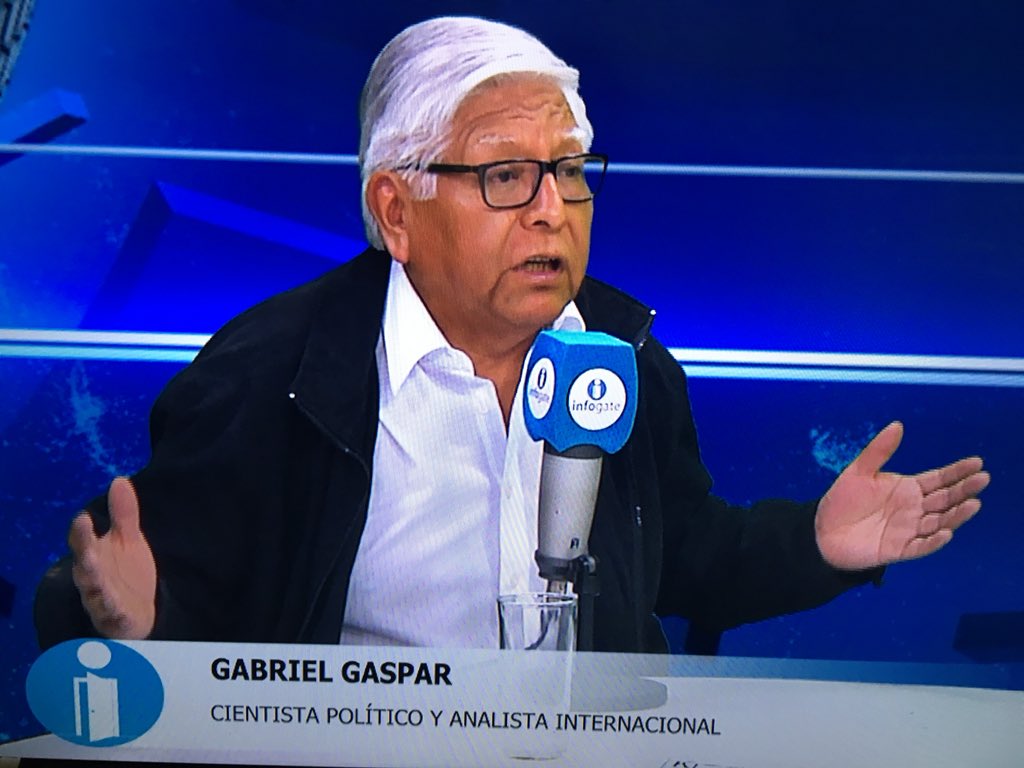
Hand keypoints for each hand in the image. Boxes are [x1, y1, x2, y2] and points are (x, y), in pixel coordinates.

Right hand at [68, 476, 156, 638]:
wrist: (137, 612)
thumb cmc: (126, 572)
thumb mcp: (127, 539)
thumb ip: (123, 513)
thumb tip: (119, 479)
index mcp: (94, 556)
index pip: (83, 542)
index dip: (81, 532)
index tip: (82, 517)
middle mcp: (93, 577)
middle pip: (85, 565)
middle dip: (83, 552)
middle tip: (82, 542)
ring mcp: (102, 598)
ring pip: (94, 589)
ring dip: (93, 579)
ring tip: (91, 567)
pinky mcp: (117, 617)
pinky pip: (113, 615)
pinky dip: (113, 611)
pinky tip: (118, 608)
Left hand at [815, 421, 989, 570]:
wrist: (821, 531)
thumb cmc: (842, 501)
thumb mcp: (858, 471)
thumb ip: (879, 451)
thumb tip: (897, 425)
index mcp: (907, 489)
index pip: (939, 479)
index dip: (957, 471)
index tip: (977, 463)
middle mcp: (913, 509)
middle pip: (945, 499)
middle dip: (964, 490)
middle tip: (982, 479)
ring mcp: (908, 530)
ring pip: (939, 522)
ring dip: (956, 515)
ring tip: (972, 504)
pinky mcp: (899, 549)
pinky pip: (921, 546)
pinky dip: (933, 541)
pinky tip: (946, 532)